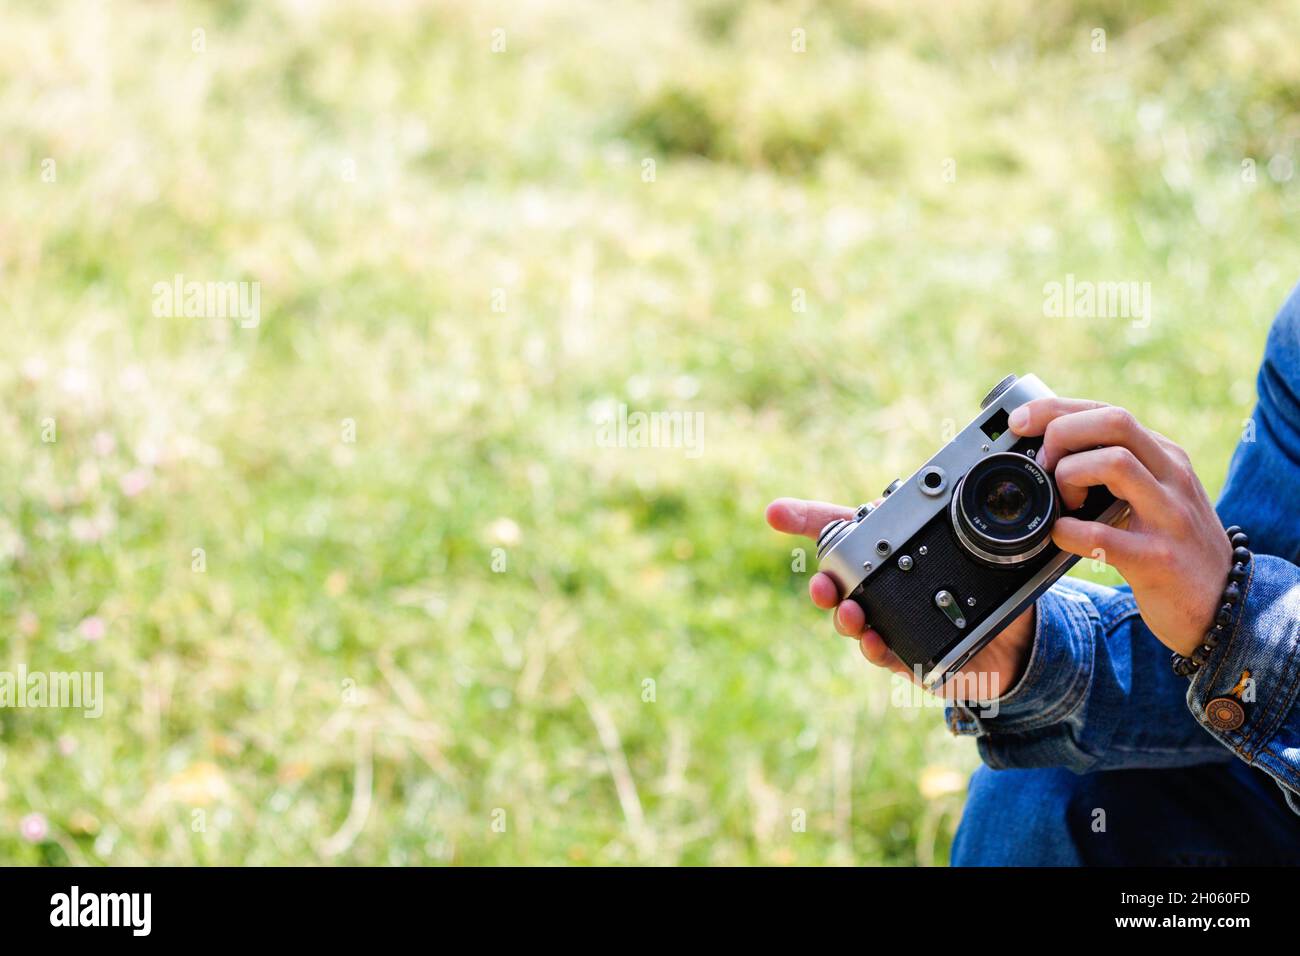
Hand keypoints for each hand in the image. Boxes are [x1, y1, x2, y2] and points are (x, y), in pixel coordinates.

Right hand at [765, 498, 1034, 698]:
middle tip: (822, 584)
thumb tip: (888, 498)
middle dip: (823, 585)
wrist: (1010, 641)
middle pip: (835, 584)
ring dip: (845, 618)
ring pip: (852, 621)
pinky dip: (875, 647)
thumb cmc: (972, 586)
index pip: (836, 532)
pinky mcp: (905, 655)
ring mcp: (886, 623)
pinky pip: (883, 653)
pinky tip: (876, 641)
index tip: (775, 513)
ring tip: (851, 614)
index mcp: (882, 554)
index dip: (802, 520)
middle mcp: (875, 589)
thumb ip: (927, 520)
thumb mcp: (958, 547)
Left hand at [1009, 397, 1232, 656]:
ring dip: (1070, 476)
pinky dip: (1067, 532)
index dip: (1056, 409)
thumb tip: (1048, 450)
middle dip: (1062, 433)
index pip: (1109, 411)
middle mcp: (1172, 476)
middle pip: (1115, 421)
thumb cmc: (1171, 544)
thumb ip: (1115, 469)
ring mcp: (1169, 515)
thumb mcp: (1153, 494)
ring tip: (1064, 502)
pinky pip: (1101, 535)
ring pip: (1115, 463)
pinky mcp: (1157, 559)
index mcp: (1165, 456)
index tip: (1019, 420)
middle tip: (1043, 466)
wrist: (1223, 602)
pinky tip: (1060, 536)